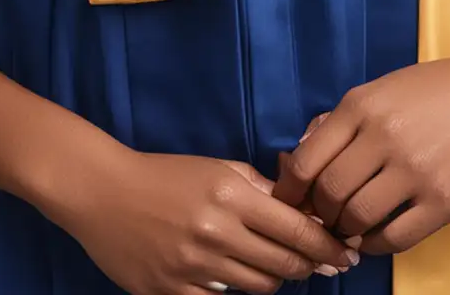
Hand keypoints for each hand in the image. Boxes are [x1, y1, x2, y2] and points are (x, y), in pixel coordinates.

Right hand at [61, 148, 360, 294]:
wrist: (104, 193)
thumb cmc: (165, 174)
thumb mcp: (217, 167)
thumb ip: (259, 187)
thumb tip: (300, 207)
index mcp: (231, 195)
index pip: (296, 228)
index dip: (327, 245)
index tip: (345, 254)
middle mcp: (217, 233)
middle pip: (284, 263)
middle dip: (310, 265)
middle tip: (322, 264)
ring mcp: (194, 267)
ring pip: (260, 288)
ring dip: (277, 278)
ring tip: (280, 267)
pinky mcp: (173, 293)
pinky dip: (236, 292)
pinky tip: (237, 277)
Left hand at [271, 46, 449, 255]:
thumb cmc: (439, 88)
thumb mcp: (384, 88)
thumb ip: (344, 119)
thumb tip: (303, 157)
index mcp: (362, 105)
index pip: (309, 159)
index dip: (292, 189)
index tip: (289, 201)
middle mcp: (384, 137)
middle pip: (329, 192)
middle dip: (319, 212)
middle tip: (323, 217)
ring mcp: (415, 172)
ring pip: (358, 218)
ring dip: (346, 229)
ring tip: (348, 227)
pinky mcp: (444, 201)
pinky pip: (396, 237)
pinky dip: (376, 244)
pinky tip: (374, 236)